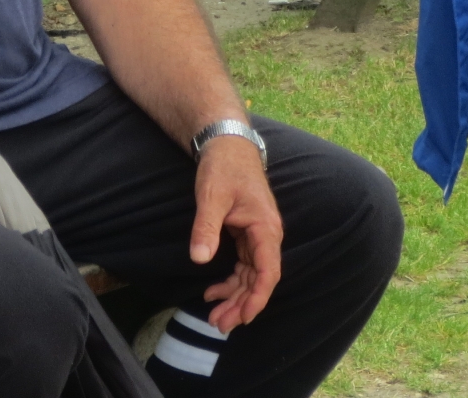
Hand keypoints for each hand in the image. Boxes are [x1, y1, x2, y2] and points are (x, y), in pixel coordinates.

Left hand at [190, 136, 282, 331]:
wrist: (226, 145)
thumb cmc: (223, 167)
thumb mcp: (211, 196)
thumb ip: (206, 227)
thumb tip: (199, 258)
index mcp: (265, 228)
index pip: (268, 272)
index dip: (257, 298)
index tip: (243, 318)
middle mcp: (266, 236)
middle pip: (259, 280)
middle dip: (241, 304)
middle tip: (218, 324)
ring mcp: (257, 237)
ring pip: (250, 276)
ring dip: (235, 297)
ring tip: (214, 316)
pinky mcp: (247, 235)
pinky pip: (243, 266)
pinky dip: (231, 281)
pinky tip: (213, 291)